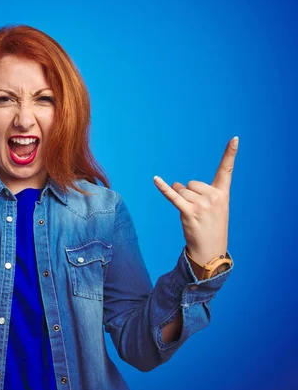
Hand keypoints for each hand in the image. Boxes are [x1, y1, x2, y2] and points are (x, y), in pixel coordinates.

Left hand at [153, 136, 238, 265]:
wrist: (210, 250)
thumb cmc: (210, 227)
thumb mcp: (211, 207)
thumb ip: (196, 193)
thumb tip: (175, 183)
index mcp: (223, 193)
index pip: (226, 170)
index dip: (230, 153)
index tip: (235, 138)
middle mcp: (214, 196)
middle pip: (190, 183)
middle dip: (188, 194)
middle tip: (198, 212)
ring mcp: (202, 205)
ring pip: (181, 191)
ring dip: (181, 202)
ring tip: (192, 216)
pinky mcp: (189, 212)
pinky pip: (173, 196)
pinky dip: (163, 188)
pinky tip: (155, 179)